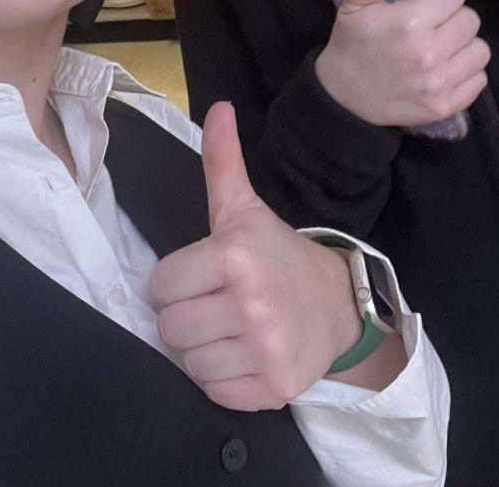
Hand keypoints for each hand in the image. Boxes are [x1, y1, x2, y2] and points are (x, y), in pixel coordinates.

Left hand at [150, 102, 362, 410]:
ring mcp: (265, 350)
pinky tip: (244, 354)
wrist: (337, 304)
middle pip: (170, 328)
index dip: (175, 282)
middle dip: (186, 316)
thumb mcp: (244, 208)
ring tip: (230, 328)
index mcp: (235, 256)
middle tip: (214, 303)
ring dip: (203, 349)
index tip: (201, 276)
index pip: (160, 286)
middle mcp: (251, 304)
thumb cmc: (277, 255)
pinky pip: (215, 392)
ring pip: (189, 363)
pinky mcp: (274, 388)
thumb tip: (218, 107)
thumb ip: (222, 160)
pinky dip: (224, 378)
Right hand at [315, 0, 489, 126]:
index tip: (425, 5)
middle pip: (471, 19)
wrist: (343, 97)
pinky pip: (479, 79)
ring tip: (441, 49)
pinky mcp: (446, 106)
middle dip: (452, 19)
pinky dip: (466, 74)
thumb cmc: (353, 45)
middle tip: (431, 27)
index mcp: (409, 21)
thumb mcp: (353, 7)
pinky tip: (444, 71)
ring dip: (463, 47)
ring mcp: (439, 81)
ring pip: (480, 50)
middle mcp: (429, 51)